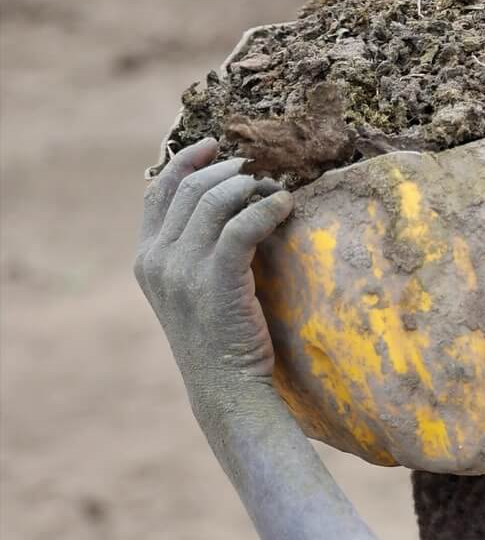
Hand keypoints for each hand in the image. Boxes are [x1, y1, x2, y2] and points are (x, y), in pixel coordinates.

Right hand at [135, 135, 294, 402]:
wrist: (226, 391)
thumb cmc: (219, 346)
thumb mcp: (191, 295)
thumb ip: (192, 257)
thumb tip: (223, 213)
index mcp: (146, 260)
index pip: (157, 193)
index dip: (185, 163)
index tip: (213, 148)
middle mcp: (158, 260)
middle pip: (187, 190)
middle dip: (222, 171)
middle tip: (252, 170)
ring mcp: (184, 269)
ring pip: (212, 201)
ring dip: (245, 186)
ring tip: (272, 188)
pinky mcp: (218, 278)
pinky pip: (242, 224)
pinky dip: (265, 208)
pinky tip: (284, 206)